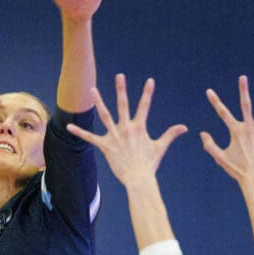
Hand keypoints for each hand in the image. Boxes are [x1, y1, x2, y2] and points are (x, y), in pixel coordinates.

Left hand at [67, 74, 186, 187]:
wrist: (138, 179)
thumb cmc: (149, 164)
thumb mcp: (160, 147)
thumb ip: (170, 134)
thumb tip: (184, 127)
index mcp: (139, 128)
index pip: (145, 106)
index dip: (148, 93)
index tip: (150, 80)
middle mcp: (126, 129)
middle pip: (123, 105)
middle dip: (122, 89)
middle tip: (120, 75)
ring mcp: (115, 136)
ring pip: (105, 115)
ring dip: (99, 102)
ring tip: (92, 89)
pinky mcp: (105, 146)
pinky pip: (90, 138)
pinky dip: (79, 132)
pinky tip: (68, 126)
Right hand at [200, 75, 253, 185]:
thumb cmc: (237, 170)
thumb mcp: (220, 158)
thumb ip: (209, 145)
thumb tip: (202, 133)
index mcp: (235, 132)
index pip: (223, 113)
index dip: (215, 101)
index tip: (209, 91)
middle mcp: (249, 129)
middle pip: (245, 106)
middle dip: (243, 91)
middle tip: (242, 77)